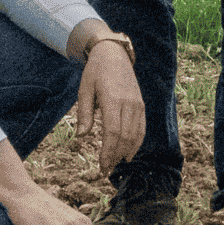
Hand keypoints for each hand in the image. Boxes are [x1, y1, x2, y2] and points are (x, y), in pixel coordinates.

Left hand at [71, 39, 144, 168]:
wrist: (114, 54)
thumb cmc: (95, 72)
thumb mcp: (84, 89)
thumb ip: (84, 113)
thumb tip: (81, 137)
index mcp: (112, 100)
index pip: (112, 132)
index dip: (108, 152)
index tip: (102, 166)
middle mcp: (128, 103)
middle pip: (124, 137)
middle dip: (115, 156)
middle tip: (106, 170)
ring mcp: (137, 104)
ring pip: (135, 135)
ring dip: (126, 152)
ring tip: (115, 164)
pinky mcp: (141, 105)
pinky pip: (141, 128)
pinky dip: (136, 143)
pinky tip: (128, 153)